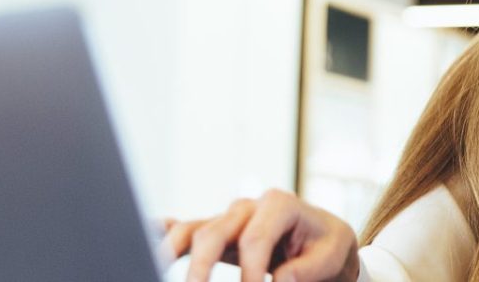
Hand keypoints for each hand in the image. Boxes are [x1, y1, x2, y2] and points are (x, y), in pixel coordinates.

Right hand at [162, 189, 360, 281]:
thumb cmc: (327, 246)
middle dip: (201, 269)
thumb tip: (280, 280)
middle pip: (213, 232)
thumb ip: (308, 268)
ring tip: (152, 269)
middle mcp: (248, 207)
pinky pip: (183, 229)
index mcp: (280, 205)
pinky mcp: (216, 233)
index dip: (251, 273)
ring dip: (170, 253)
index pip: (255, 239)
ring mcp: (228, 219)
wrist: (323, 239)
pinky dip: (161, 233)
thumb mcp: (333, 255)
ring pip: (191, 231)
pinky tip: (145, 235)